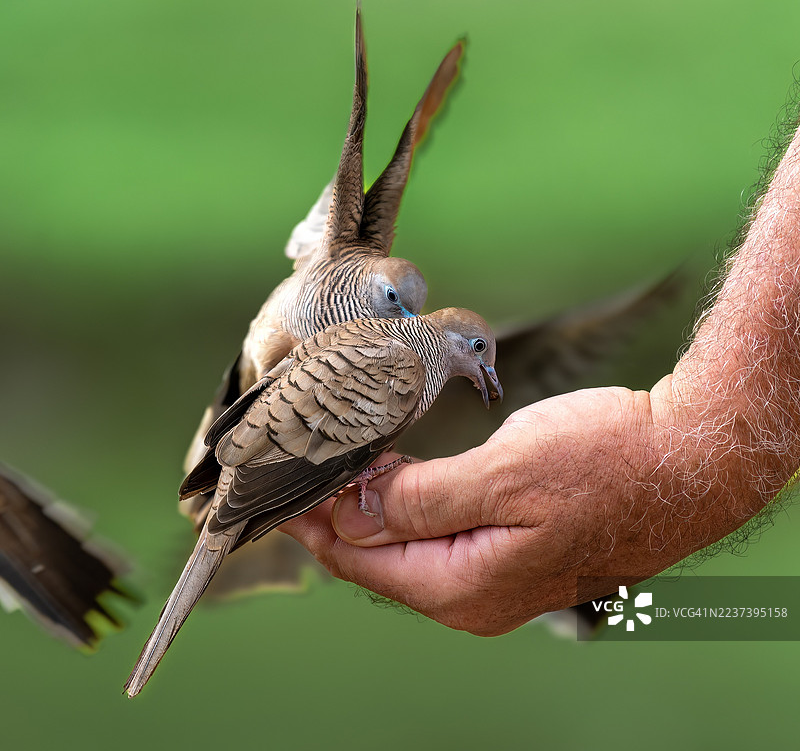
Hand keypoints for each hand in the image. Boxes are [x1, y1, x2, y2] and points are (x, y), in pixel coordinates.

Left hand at [281, 382, 697, 634]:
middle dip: (334, 516)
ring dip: (368, 508)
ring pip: (405, 546)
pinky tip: (390, 475)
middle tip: (301, 467)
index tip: (278, 489)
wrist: (685, 459)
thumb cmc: (607, 463)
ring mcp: (494, 574)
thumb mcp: (502, 475)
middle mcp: (474, 594)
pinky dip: (404, 506)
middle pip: (378, 560)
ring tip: (335, 466)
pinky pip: (437, 534)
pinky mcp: (510, 549)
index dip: (314, 524)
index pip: (360, 563)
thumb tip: (348, 514)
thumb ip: (418, 500)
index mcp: (465, 587)